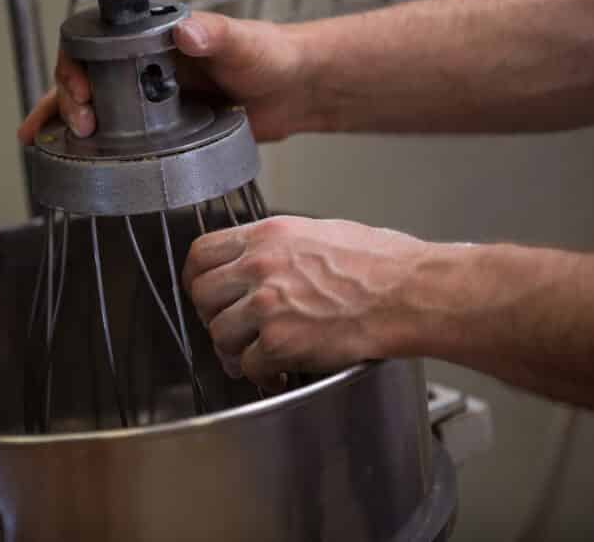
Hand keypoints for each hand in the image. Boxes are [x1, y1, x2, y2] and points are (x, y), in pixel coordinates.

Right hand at [17, 12, 320, 144]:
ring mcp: (147, 99)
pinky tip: (71, 161)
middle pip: (84, 78)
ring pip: (92, 107)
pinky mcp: (158, 129)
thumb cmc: (271, 56)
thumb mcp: (243, 43)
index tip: (82, 92)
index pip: (96, 44)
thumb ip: (217, 35)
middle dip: (66, 101)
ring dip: (64, 124)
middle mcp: (143, 66)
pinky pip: (117, 136)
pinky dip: (90, 148)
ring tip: (43, 145)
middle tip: (78, 127)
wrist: (294, 92)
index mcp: (154, 40)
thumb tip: (187, 31)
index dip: (77, 66)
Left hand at [182, 216, 438, 391]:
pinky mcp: (280, 341)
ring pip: (219, 334)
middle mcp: (260, 266)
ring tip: (256, 354)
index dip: (196, 278)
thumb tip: (258, 262)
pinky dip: (261, 375)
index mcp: (268, 236)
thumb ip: (278, 247)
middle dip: (212, 316)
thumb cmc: (381, 263)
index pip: (201, 253)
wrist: (411, 292)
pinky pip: (248, 365)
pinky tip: (278, 372)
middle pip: (202, 295)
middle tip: (231, 328)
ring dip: (234, 350)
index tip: (202, 291)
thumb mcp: (319, 232)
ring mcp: (267, 304)